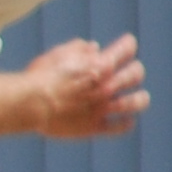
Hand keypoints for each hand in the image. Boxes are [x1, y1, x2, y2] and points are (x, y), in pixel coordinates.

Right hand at [8, 35, 147, 138]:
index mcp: (99, 64)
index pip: (127, 49)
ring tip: (140, 97)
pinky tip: (127, 120)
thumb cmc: (40, 76)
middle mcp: (106, 85)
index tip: (127, 44)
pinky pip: (120, 126)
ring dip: (141, 98)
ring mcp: (102, 107)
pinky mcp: (94, 126)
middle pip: (136, 74)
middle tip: (130, 72)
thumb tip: (94, 47)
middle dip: (135, 71)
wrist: (30, 105)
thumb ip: (78, 48)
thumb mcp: (57, 55)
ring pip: (136, 102)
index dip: (128, 44)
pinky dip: (127, 123)